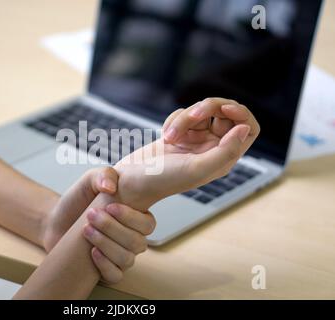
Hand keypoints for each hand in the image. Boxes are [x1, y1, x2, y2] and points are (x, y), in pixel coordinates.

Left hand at [43, 167, 155, 284]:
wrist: (56, 219)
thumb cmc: (78, 199)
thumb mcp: (90, 180)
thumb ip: (104, 175)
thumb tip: (111, 187)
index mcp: (135, 217)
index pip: (148, 224)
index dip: (131, 218)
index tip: (110, 206)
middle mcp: (132, 238)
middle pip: (137, 242)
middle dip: (113, 228)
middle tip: (91, 215)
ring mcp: (120, 255)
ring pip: (127, 259)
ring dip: (106, 244)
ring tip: (86, 230)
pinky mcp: (106, 269)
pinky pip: (116, 276)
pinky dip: (105, 266)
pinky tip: (92, 252)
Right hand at [114, 98, 259, 210]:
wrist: (133, 180)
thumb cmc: (163, 179)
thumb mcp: (198, 168)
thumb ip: (226, 151)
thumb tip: (244, 129)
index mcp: (224, 159)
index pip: (248, 128)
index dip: (240, 113)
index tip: (224, 108)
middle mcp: (213, 148)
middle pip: (224, 113)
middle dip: (207, 109)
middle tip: (193, 115)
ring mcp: (196, 140)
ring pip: (201, 111)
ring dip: (185, 117)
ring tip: (169, 136)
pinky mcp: (180, 133)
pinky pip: (184, 113)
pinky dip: (173, 119)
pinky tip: (165, 136)